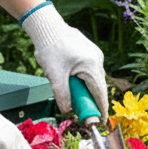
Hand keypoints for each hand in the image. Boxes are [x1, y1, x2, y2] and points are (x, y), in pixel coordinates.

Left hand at [21, 3, 108, 117]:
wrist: (46, 26)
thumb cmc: (50, 48)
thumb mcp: (54, 76)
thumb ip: (62, 95)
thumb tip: (67, 110)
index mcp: (91, 66)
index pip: (100, 93)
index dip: (100, 109)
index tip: (100, 122)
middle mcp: (97, 59)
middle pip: (97, 86)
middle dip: (89, 99)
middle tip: (81, 110)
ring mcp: (94, 53)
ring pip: (93, 78)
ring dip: (84, 87)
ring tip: (70, 91)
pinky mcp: (89, 51)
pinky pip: (89, 69)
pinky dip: (82, 78)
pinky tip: (70, 78)